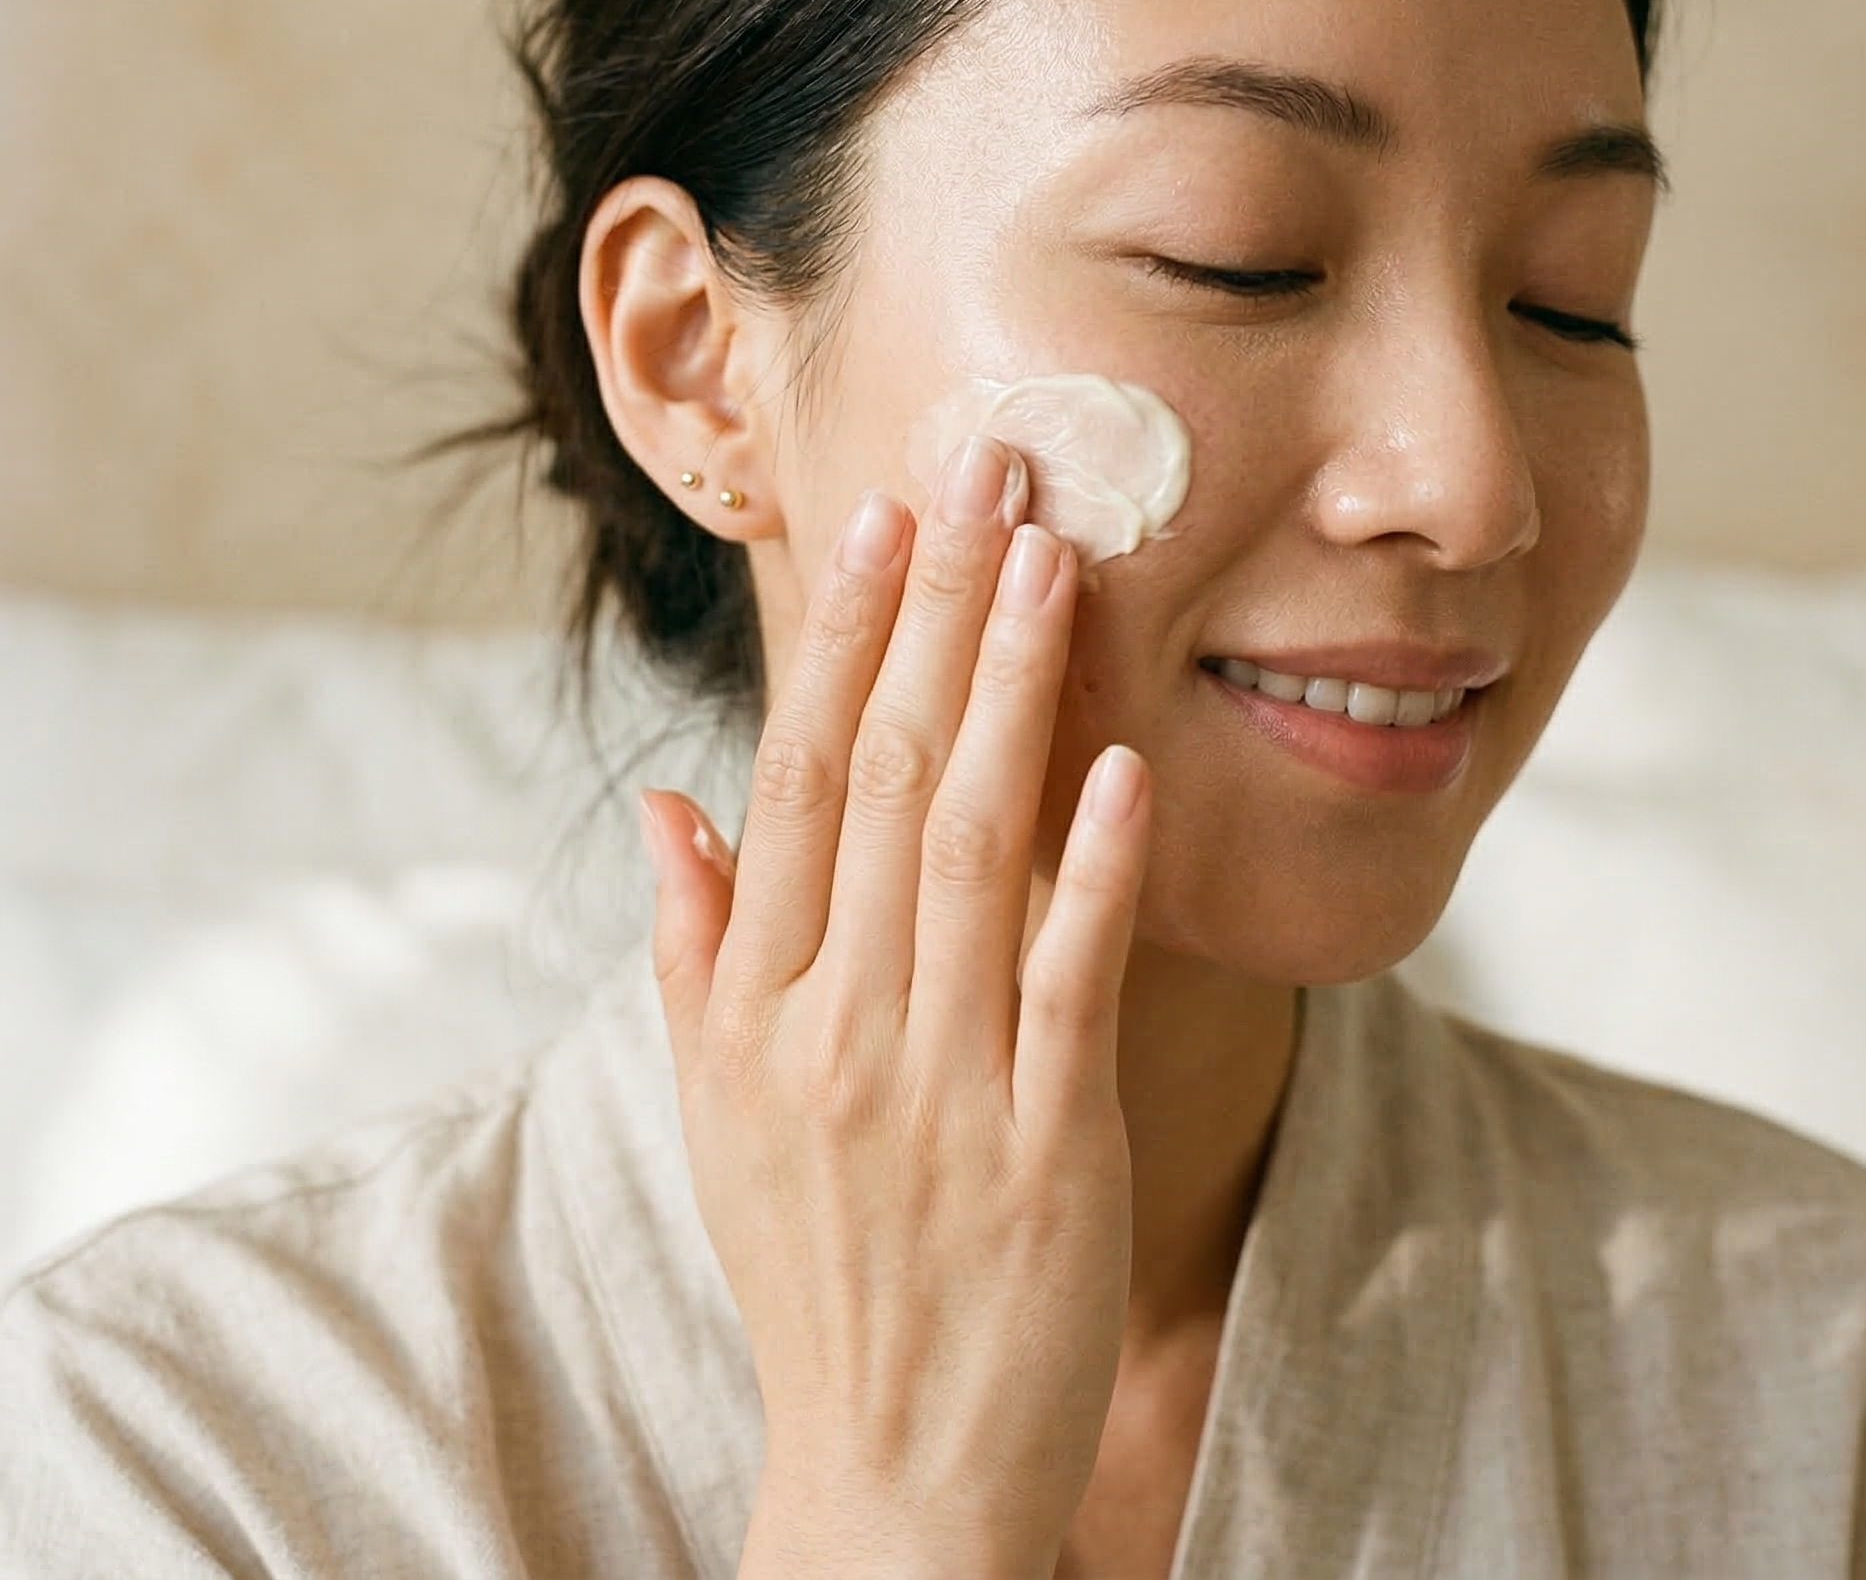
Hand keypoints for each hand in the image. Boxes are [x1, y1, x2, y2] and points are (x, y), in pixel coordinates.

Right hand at [639, 432, 1152, 1579]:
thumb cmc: (812, 1266)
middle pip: (886, 774)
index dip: (844, 640)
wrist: (894, 1466)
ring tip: (1051, 557)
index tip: (883, 520)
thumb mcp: (715, 1112)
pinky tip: (1125, 756)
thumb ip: (692, 949)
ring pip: (974, 841)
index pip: (796, 778)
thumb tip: (667, 803)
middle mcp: (835, 1022)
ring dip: (1014, 690)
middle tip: (987, 472)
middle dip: (938, 612)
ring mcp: (941, 1077)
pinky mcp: (1050, 1136)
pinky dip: (1096, 862)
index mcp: (753, 1004)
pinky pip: (1071, 973)